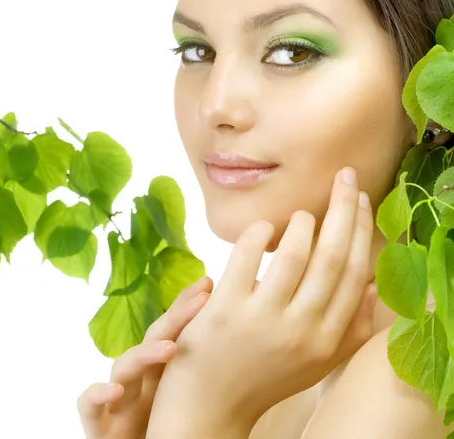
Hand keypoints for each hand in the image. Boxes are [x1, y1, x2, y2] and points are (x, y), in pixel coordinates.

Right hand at [77, 275, 212, 438]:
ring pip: (124, 366)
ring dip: (144, 354)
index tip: (207, 284)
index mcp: (162, 372)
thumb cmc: (167, 432)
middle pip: (153, 339)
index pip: (173, 330)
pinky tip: (116, 390)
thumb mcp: (186, 400)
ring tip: (169, 349)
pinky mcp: (98, 426)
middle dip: (176, 317)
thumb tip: (239, 342)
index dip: (187, 306)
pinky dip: (98, 393)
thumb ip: (201, 373)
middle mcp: (140, 379)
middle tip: (201, 300)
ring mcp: (118, 399)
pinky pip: (89, 404)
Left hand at [147, 167, 377, 436]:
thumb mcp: (317, 361)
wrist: (210, 407)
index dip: (361, 230)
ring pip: (295, 253)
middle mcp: (301, 330)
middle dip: (343, 208)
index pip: (355, 273)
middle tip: (344, 177)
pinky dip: (258, 234)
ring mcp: (262, 320)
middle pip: (332, 256)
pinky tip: (261, 229)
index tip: (361, 199)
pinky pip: (247, 257)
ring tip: (300, 216)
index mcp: (327, 339)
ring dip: (301, 223)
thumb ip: (352, 330)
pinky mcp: (225, 311)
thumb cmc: (266, 376)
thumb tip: (375, 287)